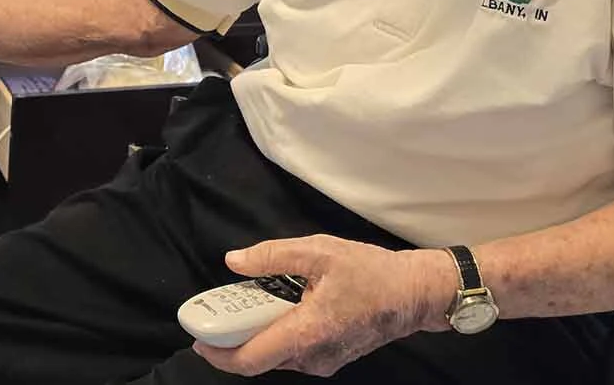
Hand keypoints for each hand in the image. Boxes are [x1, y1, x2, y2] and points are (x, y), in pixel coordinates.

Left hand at [193, 235, 455, 377]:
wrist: (415, 294)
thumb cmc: (372, 273)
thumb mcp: (319, 251)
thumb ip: (273, 255)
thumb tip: (234, 261)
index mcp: (306, 334)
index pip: (250, 359)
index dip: (218, 353)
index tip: (198, 338)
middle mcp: (311, 357)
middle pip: (258, 357)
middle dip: (234, 335)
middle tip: (223, 307)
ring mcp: (322, 362)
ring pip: (275, 354)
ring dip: (257, 331)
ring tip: (254, 298)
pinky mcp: (330, 358)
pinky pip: (292, 351)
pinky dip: (276, 332)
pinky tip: (280, 304)